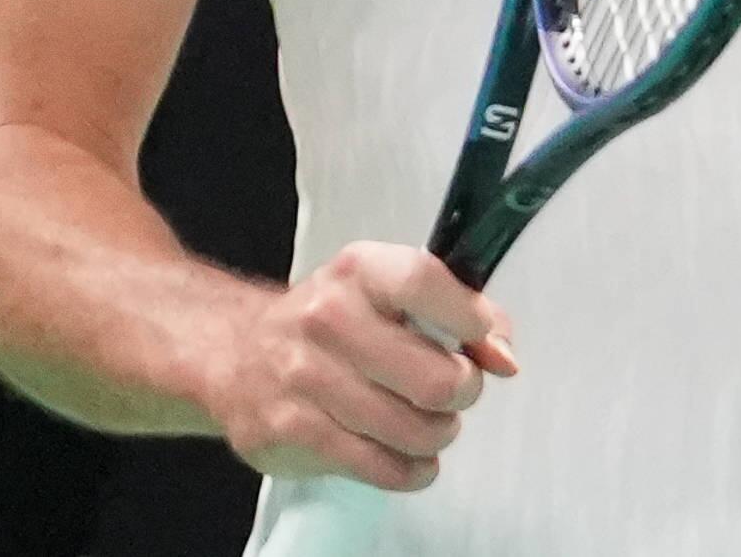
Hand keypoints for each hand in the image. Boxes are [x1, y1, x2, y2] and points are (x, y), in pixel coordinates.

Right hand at [199, 243, 519, 492]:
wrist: (237, 356)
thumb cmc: (331, 322)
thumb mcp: (387, 293)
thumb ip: (456, 311)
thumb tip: (503, 358)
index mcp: (358, 271)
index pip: (425, 281)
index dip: (470, 317)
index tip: (482, 340)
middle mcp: (328, 319)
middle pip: (435, 378)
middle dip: (463, 392)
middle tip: (454, 390)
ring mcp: (307, 378)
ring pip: (414, 430)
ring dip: (437, 434)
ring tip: (427, 422)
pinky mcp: (294, 432)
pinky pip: (383, 467)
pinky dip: (412, 469)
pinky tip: (408, 455)